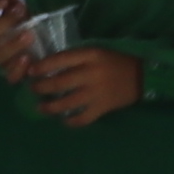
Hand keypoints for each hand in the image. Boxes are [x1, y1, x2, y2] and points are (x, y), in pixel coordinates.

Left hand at [27, 46, 141, 125]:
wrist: (142, 76)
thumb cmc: (114, 61)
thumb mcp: (95, 52)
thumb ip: (74, 58)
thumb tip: (45, 65)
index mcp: (90, 55)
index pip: (59, 59)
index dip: (41, 67)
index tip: (30, 72)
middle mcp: (91, 73)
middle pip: (59, 82)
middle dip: (41, 87)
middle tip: (33, 90)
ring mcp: (97, 92)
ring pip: (67, 103)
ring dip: (50, 107)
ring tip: (41, 107)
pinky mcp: (103, 108)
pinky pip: (82, 118)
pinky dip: (70, 121)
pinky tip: (63, 120)